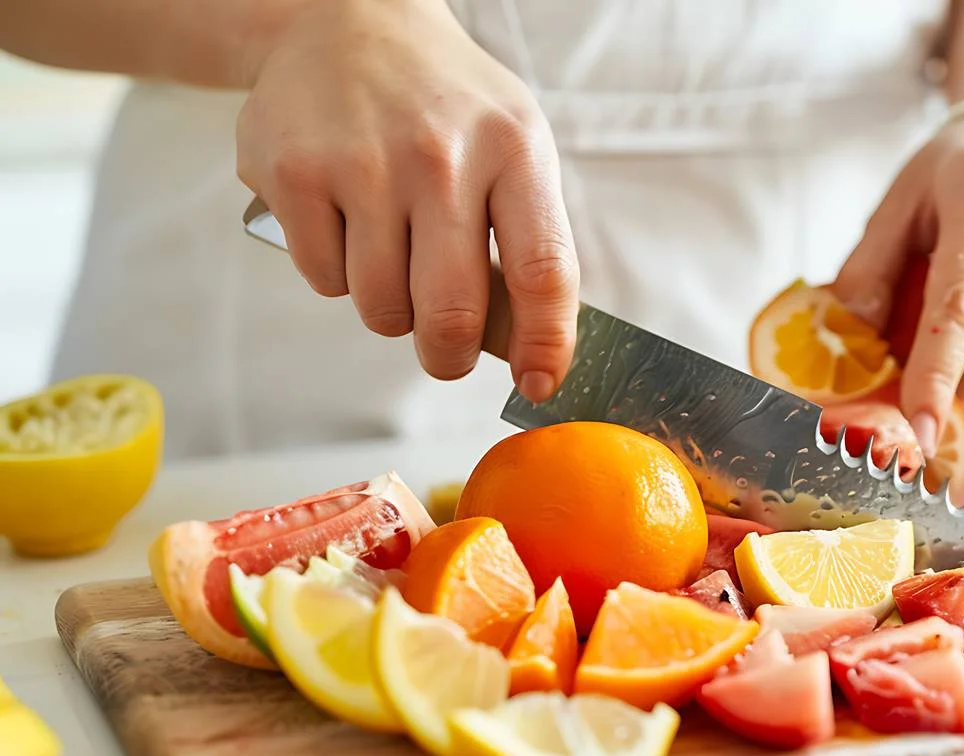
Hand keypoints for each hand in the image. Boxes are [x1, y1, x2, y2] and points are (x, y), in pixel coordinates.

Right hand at [235, 0, 577, 402]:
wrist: (348, 20)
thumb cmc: (446, 104)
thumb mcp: (512, 146)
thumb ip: (528, 239)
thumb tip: (532, 349)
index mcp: (514, 149)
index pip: (543, 271)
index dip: (545, 344)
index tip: (540, 385)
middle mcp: (440, 155)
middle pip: (450, 312)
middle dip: (449, 356)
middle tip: (446, 353)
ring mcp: (362, 162)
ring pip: (382, 308)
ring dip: (389, 308)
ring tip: (392, 253)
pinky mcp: (294, 172)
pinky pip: (325, 280)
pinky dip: (338, 274)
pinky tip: (346, 221)